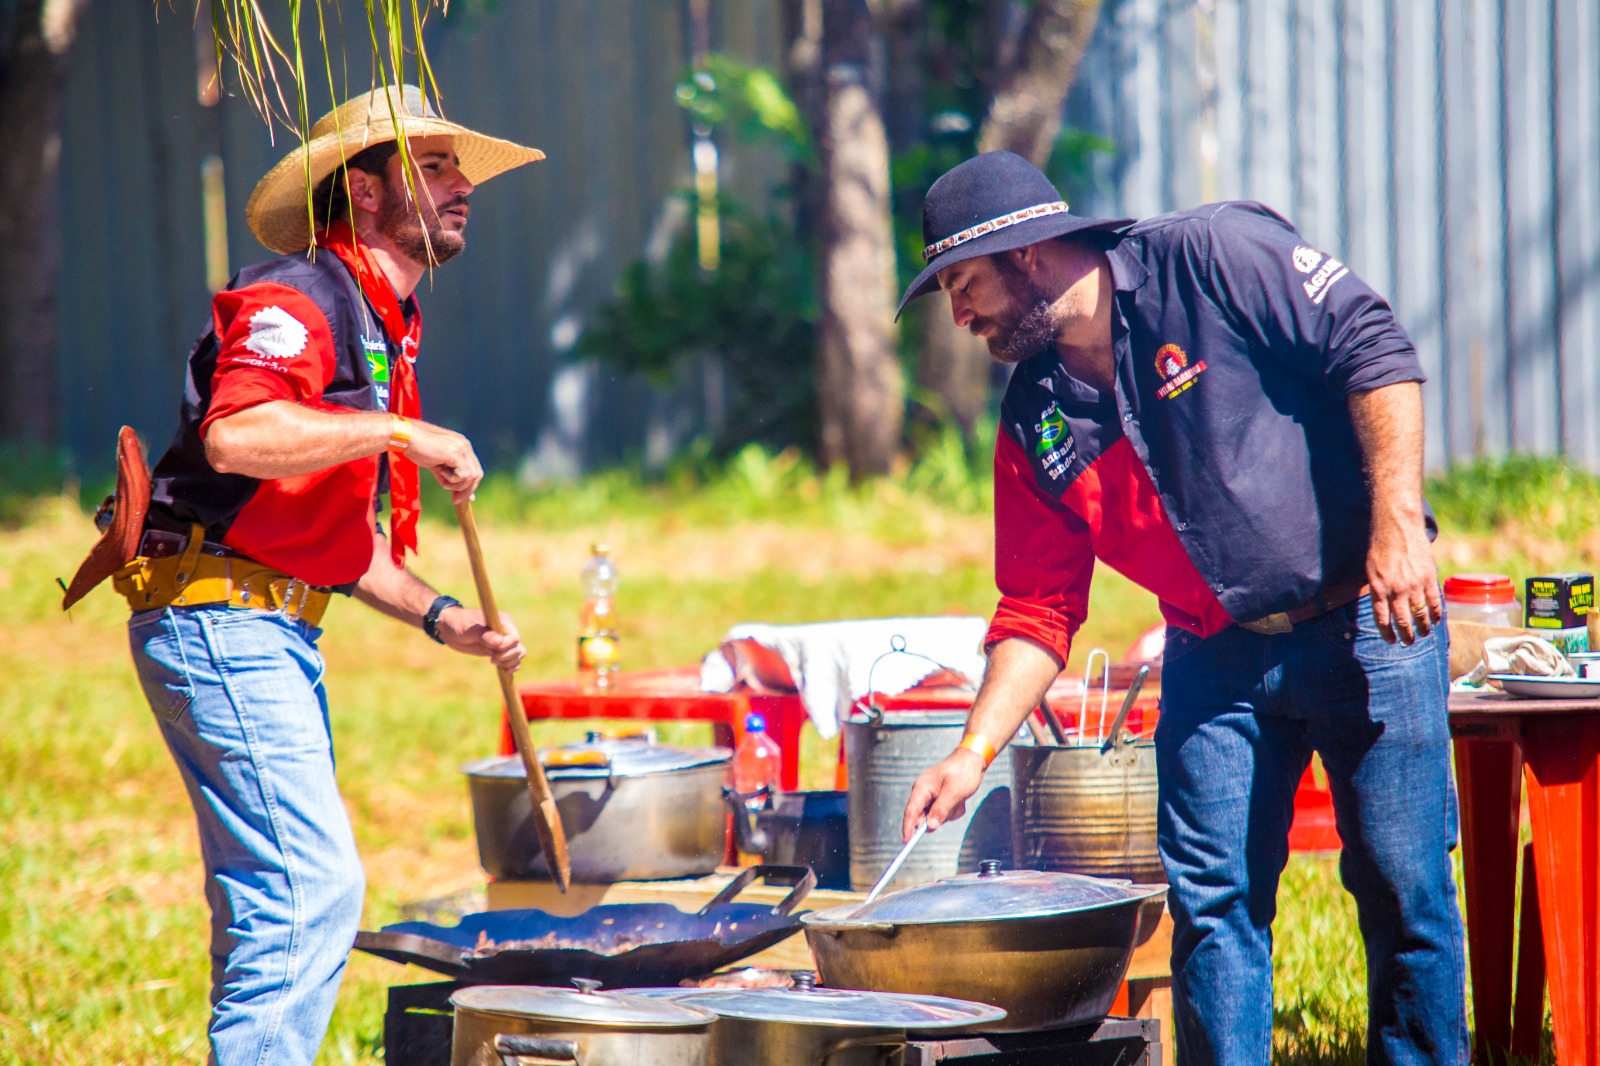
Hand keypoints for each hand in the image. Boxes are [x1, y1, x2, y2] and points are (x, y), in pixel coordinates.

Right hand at [404, 421, 483, 503]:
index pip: (475, 469)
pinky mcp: (456, 453)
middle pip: (477, 474)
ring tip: (441, 476)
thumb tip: (461, 497)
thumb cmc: (417, 449)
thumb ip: (450, 478)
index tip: (459, 497)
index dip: (469, 486)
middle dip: (466, 490)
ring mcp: (462, 448)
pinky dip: (452, 479)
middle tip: (455, 500)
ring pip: (471, 477)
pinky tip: (440, 471)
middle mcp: (465, 445)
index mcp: (463, 446)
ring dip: (456, 484)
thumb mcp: (437, 465)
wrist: (406, 437)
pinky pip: (463, 475)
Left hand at [437, 606, 524, 670]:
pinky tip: (504, 671)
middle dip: (506, 656)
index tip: (490, 650)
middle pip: (518, 648)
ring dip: (509, 662)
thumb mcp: (470, 628)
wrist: (450, 627)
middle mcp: (506, 631)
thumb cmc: (459, 623)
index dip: (505, 648)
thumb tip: (499, 642)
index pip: (514, 638)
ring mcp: (503, 641)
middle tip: (490, 657)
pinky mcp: (498, 650)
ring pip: (518, 654)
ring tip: (493, 661)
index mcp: (503, 621)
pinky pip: (513, 659)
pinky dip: (511, 666)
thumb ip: (484, 634)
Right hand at [902, 748, 987, 839]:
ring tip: (959, 800)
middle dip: (940, 816)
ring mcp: (932, 795)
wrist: (974, 760)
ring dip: (949, 812)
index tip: (906, 841)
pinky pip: (944, 812)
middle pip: (924, 815)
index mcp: (922, 787)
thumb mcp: (954, 792)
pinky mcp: (940, 798)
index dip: (908, 827)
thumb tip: (930, 826)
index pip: (911, 811)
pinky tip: (960, 800)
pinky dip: (953, 810)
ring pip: (936, 815)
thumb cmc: (963, 771)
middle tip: (953, 807)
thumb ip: (941, 809)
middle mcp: (924, 791)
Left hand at [1366, 520, 1441, 644]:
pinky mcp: (1428, 577)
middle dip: (1406, 636)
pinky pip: (1434, 602)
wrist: (1397, 526)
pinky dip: (1436, 614)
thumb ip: (1376, 589)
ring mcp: (1413, 585)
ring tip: (1423, 635)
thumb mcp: (1370, 570)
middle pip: (1402, 622)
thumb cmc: (1380, 546)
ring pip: (1420, 615)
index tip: (1391, 641)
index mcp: (1378, 589)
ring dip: (1422, 628)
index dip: (1387, 633)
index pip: (1382, 619)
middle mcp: (1395, 590)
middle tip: (1408, 643)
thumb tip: (1381, 607)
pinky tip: (1436, 622)